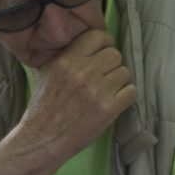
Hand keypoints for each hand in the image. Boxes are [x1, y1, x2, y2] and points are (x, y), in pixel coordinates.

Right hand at [19, 29, 136, 155]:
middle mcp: (83, 72)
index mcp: (67, 60)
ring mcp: (97, 91)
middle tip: (104, 77)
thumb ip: (65, 54)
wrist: (42, 138)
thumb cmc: (43, 106)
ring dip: (119, 81)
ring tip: (107, 91)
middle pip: (115, 54)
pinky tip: (115, 101)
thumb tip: (87, 42)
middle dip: (111, 65)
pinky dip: (126, 96)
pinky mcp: (108, 109)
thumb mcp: (46, 71)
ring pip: (125, 72)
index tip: (102, 54)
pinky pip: (131, 92)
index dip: (104, 44)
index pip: (98, 37)